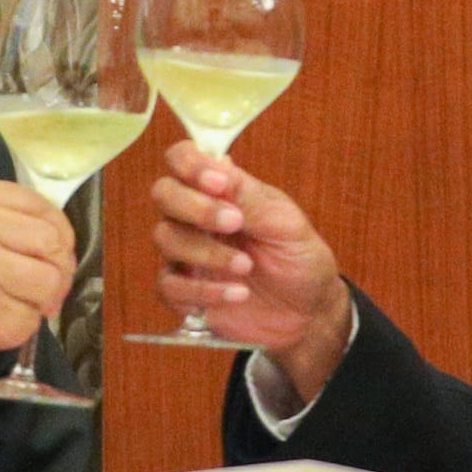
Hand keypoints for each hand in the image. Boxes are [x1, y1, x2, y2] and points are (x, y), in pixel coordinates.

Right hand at [0, 175, 73, 380]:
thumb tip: (43, 240)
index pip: (37, 204)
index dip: (57, 233)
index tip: (53, 254)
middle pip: (52, 243)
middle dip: (55, 272)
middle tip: (40, 292)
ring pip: (47, 284)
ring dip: (36, 304)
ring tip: (8, 311)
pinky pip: (25, 323)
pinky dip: (13, 331)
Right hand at [150, 141, 351, 398]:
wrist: (308, 311)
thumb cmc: (298, 258)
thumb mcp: (285, 223)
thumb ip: (249, 197)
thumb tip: (219, 164)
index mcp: (220, 191)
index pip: (182, 159)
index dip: (190, 165)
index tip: (219, 184)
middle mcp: (195, 218)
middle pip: (163, 194)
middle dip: (195, 207)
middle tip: (235, 222)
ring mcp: (186, 254)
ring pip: (165, 238)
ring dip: (206, 252)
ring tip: (246, 267)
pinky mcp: (184, 292)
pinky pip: (169, 286)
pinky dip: (201, 291)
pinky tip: (236, 295)